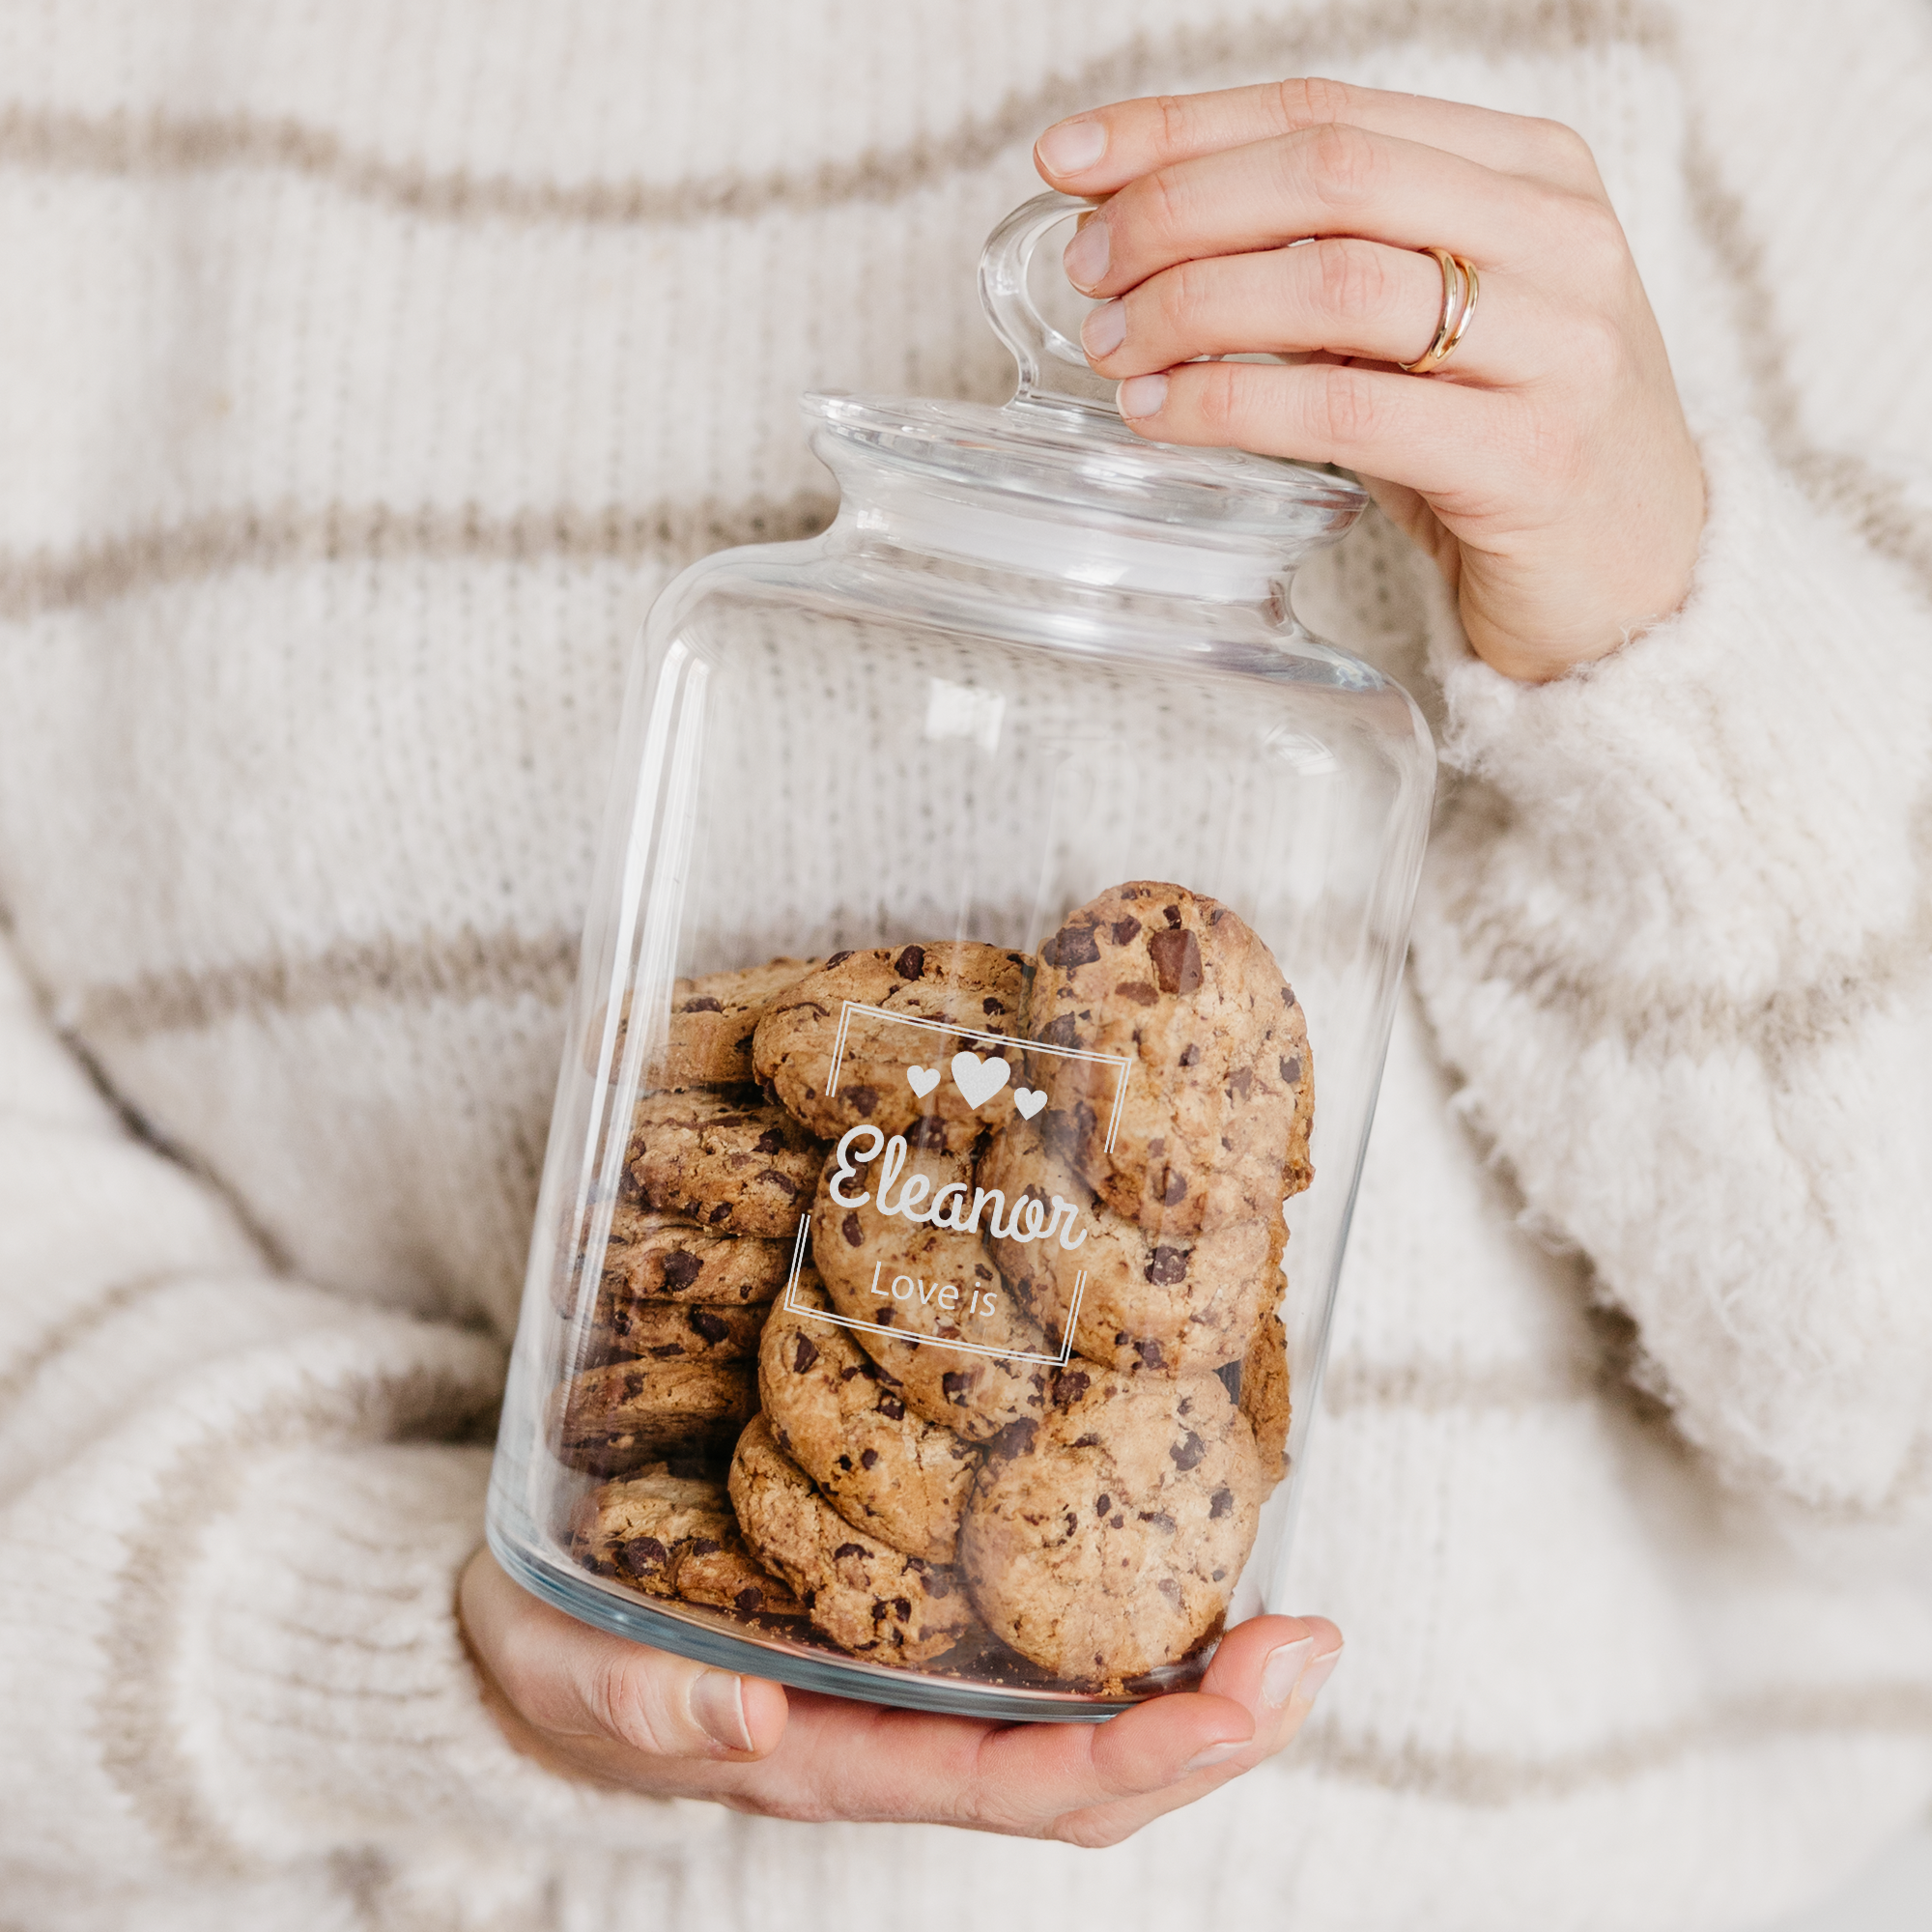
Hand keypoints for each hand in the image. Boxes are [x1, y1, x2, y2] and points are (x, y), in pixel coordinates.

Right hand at [460, 1547, 1341, 1844]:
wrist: (535, 1629)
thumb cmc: (557, 1654)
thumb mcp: (569, 1672)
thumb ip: (635, 1703)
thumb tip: (742, 1723)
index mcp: (835, 1761)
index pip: (1018, 1788)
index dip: (1142, 1761)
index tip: (1246, 1700)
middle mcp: (898, 1735)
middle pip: (1089, 1773)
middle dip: (1216, 1728)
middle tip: (1315, 1642)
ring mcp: (911, 1683)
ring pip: (1083, 1717)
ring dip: (1200, 1679)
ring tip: (1291, 1618)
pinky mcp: (904, 1617)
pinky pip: (1037, 1643)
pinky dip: (1125, 1613)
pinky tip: (1176, 1550)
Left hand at [1034, 78, 1706, 682]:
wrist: (1633, 581)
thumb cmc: (1502, 443)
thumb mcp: (1428, 325)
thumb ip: (1324, 263)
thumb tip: (1137, 229)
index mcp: (1530, 169)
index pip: (1327, 110)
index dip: (1183, 126)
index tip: (1067, 158)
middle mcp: (1556, 235)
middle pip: (1326, 173)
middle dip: (1177, 210)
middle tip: (1088, 269)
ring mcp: (1558, 344)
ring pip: (1333, 281)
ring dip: (1193, 305)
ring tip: (1113, 345)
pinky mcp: (1532, 457)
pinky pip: (1347, 412)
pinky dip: (1233, 404)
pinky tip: (1161, 414)